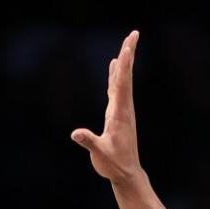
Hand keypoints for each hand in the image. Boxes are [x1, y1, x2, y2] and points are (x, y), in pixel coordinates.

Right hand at [71, 31, 141, 184]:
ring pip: (123, 81)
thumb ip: (89, 142)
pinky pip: (117, 89)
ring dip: (124, 62)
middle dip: (128, 55)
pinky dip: (116, 76)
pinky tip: (114, 68)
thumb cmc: (114, 165)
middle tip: (133, 34)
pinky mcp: (118, 114)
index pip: (122, 85)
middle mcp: (124, 108)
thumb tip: (76, 133)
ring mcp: (122, 110)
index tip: (127, 47)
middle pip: (126, 76)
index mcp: (120, 114)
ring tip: (126, 44)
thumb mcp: (100, 155)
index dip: (124, 66)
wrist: (126, 173)